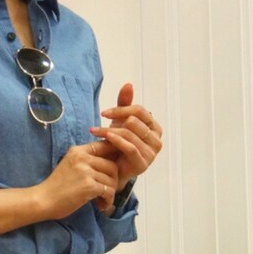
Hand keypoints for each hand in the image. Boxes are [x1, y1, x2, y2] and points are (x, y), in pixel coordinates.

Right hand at [35, 142, 121, 220]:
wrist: (43, 200)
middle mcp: (82, 158)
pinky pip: (109, 191)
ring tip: (102, 200)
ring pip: (112, 180)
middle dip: (114, 180)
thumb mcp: (70, 165)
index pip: (105, 146)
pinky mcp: (88, 185)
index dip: (114, 158)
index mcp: (78, 151)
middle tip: (107, 191)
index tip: (113, 172)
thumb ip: (87, 161)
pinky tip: (101, 205)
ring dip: (111, 193)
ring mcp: (85, 171)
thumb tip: (110, 162)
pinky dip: (108, 201)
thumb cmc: (57, 186)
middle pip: (113, 165)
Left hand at [88, 82, 162, 212]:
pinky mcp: (143, 164)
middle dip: (115, 121)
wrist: (114, 169)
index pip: (140, 111)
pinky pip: (130, 147)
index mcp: (154, 127)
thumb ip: (125, 104)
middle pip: (135, 121)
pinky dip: (116, 141)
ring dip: (110, 131)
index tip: (104, 113)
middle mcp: (157, 140)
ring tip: (95, 132)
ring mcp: (152, 154)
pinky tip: (105, 138)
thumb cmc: (119, 144)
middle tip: (98, 126)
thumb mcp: (121, 122)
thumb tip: (128, 84)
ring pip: (130, 133)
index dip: (121, 109)